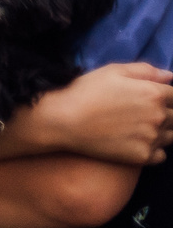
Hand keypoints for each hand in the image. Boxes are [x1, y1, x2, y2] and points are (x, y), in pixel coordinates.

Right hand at [32, 62, 172, 165]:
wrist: (63, 121)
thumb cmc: (85, 91)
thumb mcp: (112, 71)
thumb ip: (145, 71)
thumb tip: (170, 77)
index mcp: (154, 94)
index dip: (166, 97)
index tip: (153, 99)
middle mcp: (159, 117)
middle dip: (165, 114)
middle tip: (140, 114)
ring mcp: (152, 138)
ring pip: (171, 136)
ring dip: (162, 132)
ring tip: (139, 128)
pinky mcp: (143, 156)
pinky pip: (161, 155)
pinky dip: (154, 150)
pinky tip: (137, 142)